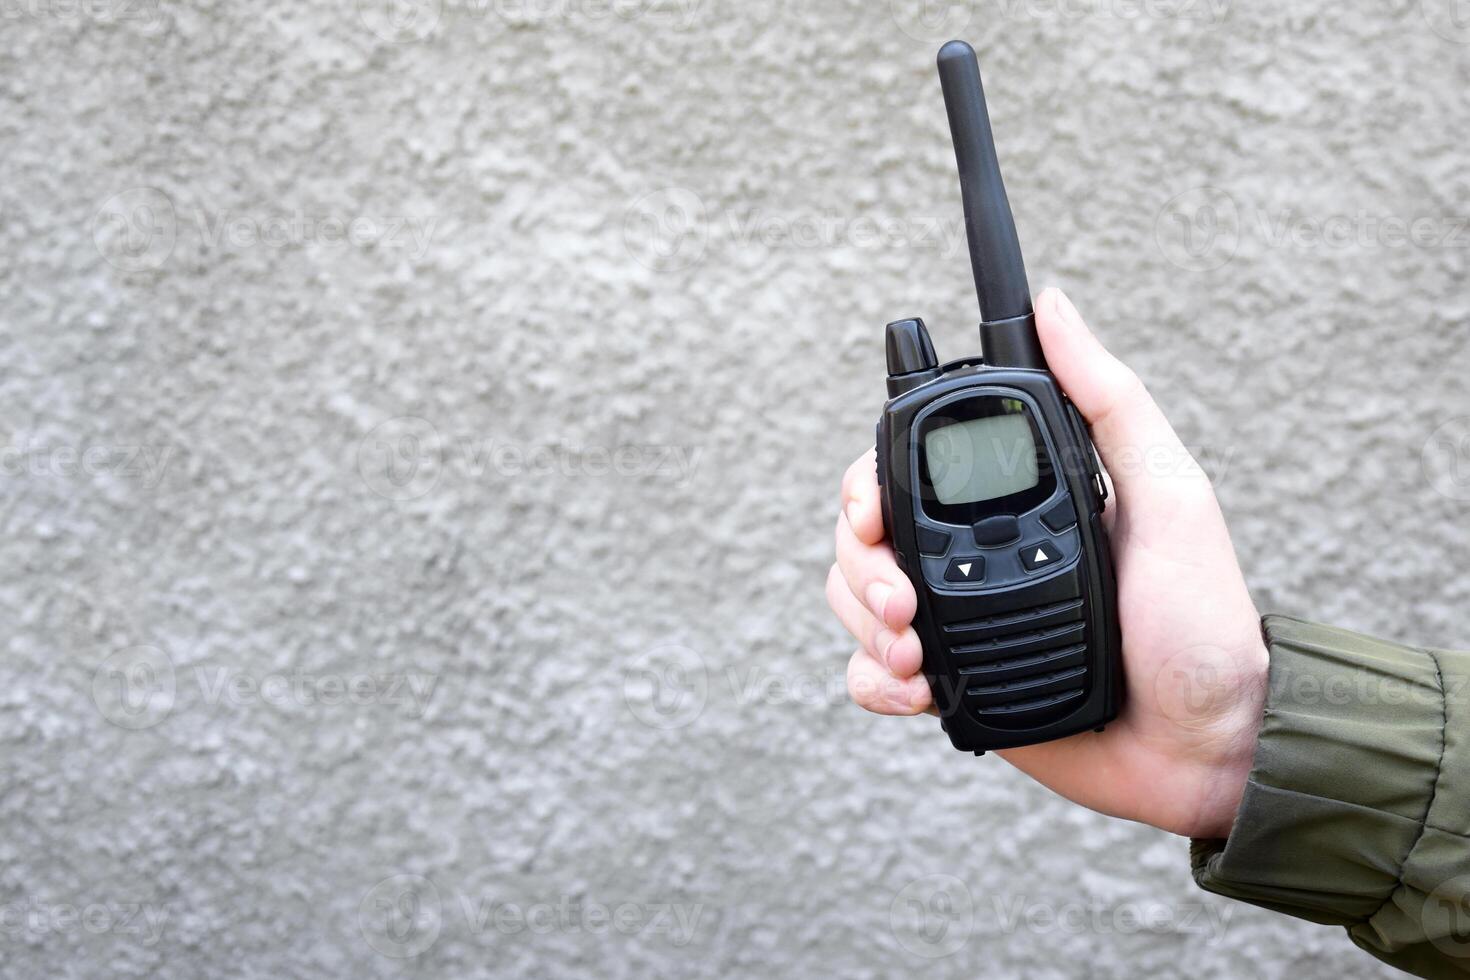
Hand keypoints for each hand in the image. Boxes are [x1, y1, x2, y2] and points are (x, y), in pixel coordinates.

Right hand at [827, 288, 1267, 839]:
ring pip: (854, 597)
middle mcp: (973, 553)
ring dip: (864, 619)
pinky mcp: (951, 686)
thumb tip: (1055, 304)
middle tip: (902, 598)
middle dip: (860, 564)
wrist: (1206, 748)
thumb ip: (1109, 400)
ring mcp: (958, 619)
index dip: (868, 483)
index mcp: (1014, 502)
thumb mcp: (1169, 494)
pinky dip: (875, 677)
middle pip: (862, 533)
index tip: (873, 512)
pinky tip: (915, 687)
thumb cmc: (1200, 622)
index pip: (907, 468)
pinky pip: (872, 673)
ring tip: (914, 651)